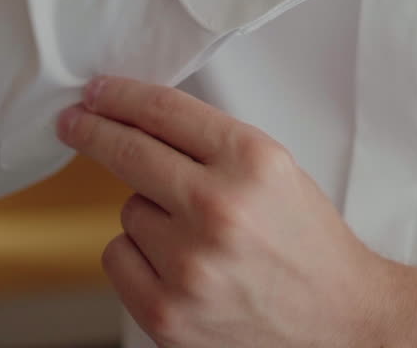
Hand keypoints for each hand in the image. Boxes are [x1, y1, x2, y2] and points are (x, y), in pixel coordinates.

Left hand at [57, 77, 416, 347]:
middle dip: (93, 131)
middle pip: (127, 152)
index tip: (97, 93)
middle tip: (75, 122)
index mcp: (252, 162)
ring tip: (198, 239)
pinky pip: (118, 257)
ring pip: (128, 211)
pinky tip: (178, 267)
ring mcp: (189, 265)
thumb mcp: (276, 171)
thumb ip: (213, 143)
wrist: (341, 322)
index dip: (119, 96)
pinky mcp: (167, 312)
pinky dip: (138, 258)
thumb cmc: (308, 247)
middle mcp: (220, 209)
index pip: (163, 111)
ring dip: (149, 216)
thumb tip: (140, 117)